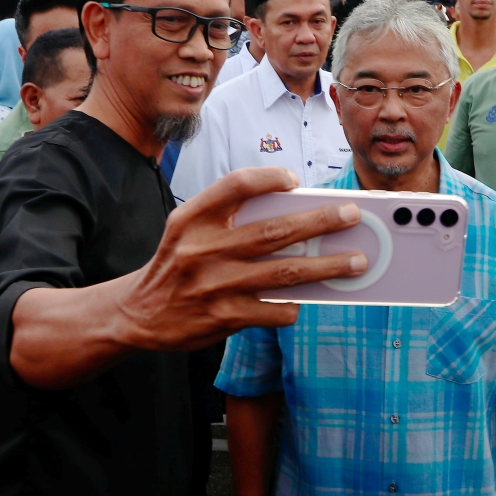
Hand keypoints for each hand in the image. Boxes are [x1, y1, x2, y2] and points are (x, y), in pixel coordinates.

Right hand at [118, 167, 365, 351]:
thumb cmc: (177, 263)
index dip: (269, 178)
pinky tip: (305, 301)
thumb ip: (230, 220)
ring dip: (327, 266)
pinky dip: (294, 305)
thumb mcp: (188, 230)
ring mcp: (214, 284)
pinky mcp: (224, 317)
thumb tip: (295, 217)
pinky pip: (273, 309)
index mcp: (193, 218)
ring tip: (357, 262)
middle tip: (352, 215)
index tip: (295, 180)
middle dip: (321, 222)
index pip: (236, 185)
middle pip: (274, 230)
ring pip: (285, 272)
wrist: (138, 313)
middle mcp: (203, 248)